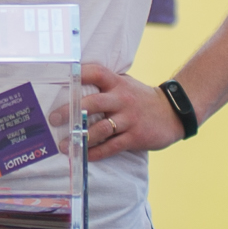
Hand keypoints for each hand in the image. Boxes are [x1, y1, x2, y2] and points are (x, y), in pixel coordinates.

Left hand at [58, 63, 189, 160]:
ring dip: (81, 137)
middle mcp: (122, 99)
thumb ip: (106, 84)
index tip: (62, 78)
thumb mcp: (126, 84)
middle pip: (93, 102)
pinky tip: (85, 156)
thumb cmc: (141, 98)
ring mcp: (129, 118)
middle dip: (71, 111)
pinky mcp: (135, 137)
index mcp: (118, 83)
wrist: (173, 113)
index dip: (79, 73)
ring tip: (64, 145)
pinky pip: (112, 146)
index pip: (97, 72)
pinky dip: (97, 152)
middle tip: (54, 118)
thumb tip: (75, 83)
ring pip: (101, 128)